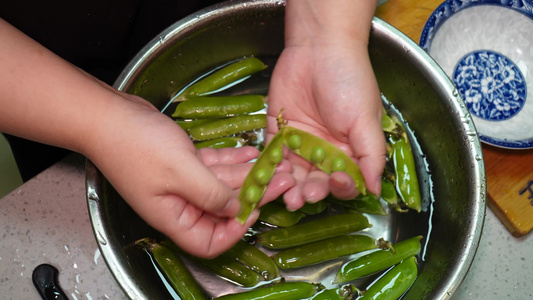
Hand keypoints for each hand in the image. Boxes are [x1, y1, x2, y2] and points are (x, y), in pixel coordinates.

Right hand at [86, 93, 294, 257]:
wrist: (107, 114)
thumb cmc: (136, 146)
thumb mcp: (181, 172)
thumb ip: (213, 194)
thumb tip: (238, 210)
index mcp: (174, 217)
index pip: (209, 242)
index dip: (234, 231)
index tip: (254, 212)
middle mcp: (180, 203)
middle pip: (224, 208)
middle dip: (254, 194)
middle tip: (283, 179)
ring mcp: (182, 181)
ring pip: (223, 183)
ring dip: (249, 173)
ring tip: (277, 162)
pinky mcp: (184, 161)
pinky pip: (214, 165)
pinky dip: (233, 159)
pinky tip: (252, 152)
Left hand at [267, 40, 385, 210]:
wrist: (318, 47)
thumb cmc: (349, 80)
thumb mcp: (365, 120)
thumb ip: (371, 156)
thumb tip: (376, 190)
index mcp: (348, 150)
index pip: (345, 181)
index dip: (341, 188)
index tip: (336, 182)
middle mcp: (323, 151)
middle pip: (316, 182)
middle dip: (310, 192)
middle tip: (302, 196)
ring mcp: (299, 143)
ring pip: (293, 174)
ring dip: (289, 186)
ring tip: (285, 193)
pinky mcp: (278, 132)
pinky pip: (273, 156)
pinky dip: (270, 168)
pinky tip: (270, 174)